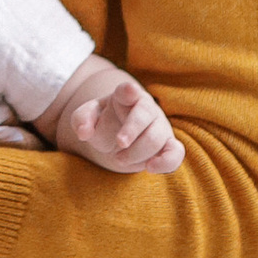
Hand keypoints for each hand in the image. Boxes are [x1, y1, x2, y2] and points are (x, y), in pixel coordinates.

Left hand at [59, 78, 183, 174]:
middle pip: (145, 115)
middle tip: (118, 144)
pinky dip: (167, 161)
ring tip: (119, 159)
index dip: (129, 91)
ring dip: (137, 152)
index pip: (128, 90)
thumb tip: (83, 132)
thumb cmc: (104, 123)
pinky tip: (150, 168)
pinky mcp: (168, 145)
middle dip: (132, 131)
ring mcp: (159, 126)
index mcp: (125, 96)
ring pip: (157, 137)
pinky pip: (176, 153)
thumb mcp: (88, 118)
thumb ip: (81, 120)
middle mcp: (146, 108)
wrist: (119, 138)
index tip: (128, 91)